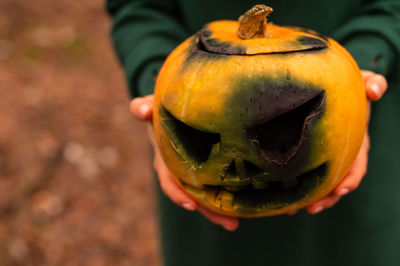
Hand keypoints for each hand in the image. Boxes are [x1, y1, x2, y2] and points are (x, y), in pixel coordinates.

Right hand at [130, 96, 238, 230]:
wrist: (170, 116)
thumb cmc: (161, 111)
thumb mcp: (150, 107)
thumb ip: (142, 107)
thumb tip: (141, 110)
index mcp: (165, 161)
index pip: (170, 182)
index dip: (178, 194)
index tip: (191, 205)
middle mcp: (178, 172)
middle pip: (193, 197)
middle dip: (209, 212)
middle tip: (231, 224)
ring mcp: (192, 174)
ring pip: (206, 197)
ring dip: (221, 211)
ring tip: (238, 223)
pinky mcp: (206, 170)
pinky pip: (216, 186)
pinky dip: (228, 196)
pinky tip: (246, 204)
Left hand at [305, 70, 386, 214]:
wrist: (329, 89)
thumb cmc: (346, 88)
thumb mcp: (358, 82)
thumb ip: (370, 82)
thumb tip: (376, 90)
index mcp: (356, 141)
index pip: (357, 165)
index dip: (350, 179)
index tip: (339, 190)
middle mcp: (343, 154)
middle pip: (337, 182)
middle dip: (326, 197)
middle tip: (310, 208)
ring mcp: (327, 158)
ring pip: (321, 184)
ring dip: (310, 198)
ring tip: (291, 210)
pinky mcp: (311, 157)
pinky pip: (306, 175)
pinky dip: (297, 188)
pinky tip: (282, 198)